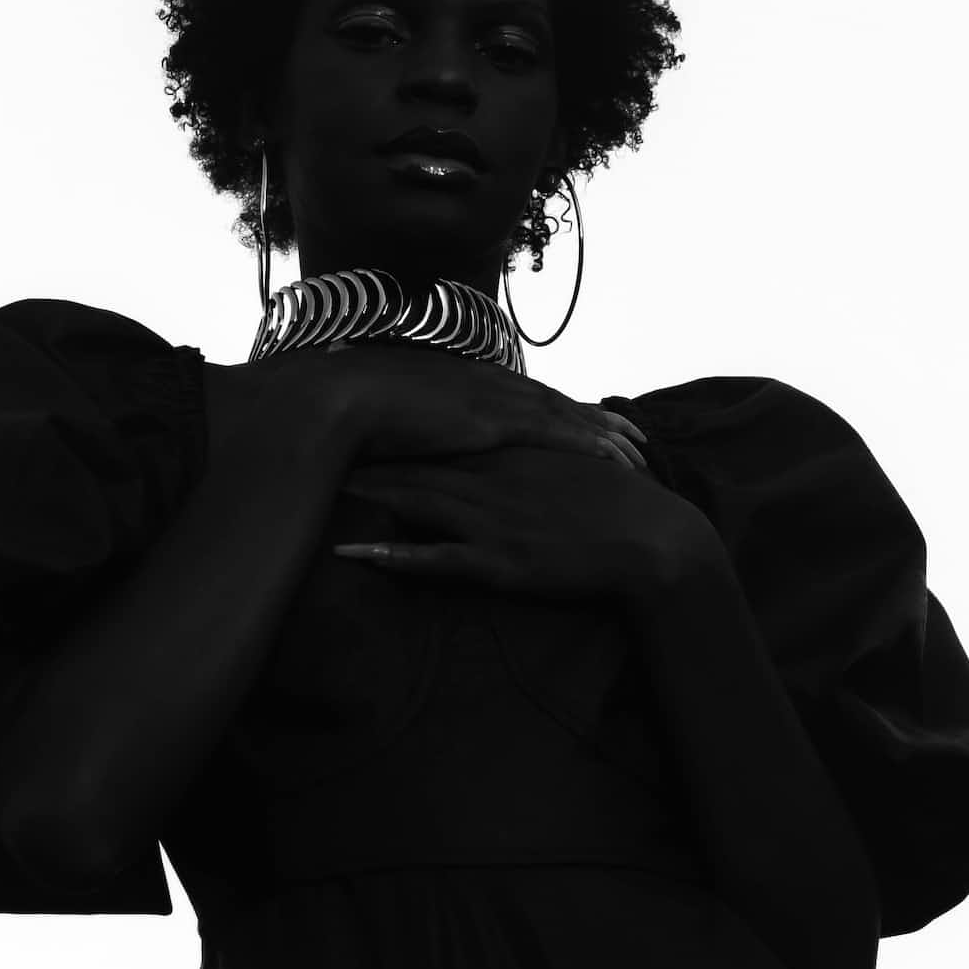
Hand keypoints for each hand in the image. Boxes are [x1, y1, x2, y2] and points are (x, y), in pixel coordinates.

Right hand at [314, 338, 647, 472]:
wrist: (340, 401)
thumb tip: (404, 423)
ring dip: (606, 434)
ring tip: (639, 450)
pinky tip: (616, 458)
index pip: (523, 393)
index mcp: (464, 378)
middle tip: (633, 433)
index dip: (559, 407)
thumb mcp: (389, 410)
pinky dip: (590, 444)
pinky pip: (556, 433)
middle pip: (556, 401)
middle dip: (596, 417)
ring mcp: (493, 399)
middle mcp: (487, 382)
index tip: (587, 417)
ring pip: (566, 416)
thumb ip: (409, 416)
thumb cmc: (353, 408)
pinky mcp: (494, 421)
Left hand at [333, 442, 714, 608]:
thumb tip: (520, 438)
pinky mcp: (498, 560)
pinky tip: (354, 552)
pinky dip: (391, 554)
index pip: (441, 432)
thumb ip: (539, 448)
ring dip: (365, 495)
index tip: (355, 409)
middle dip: (365, 452)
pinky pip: (433, 558)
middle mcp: (493, 478)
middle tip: (315, 439)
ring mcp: (492, 519)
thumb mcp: (573, 462)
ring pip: (414, 501)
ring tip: (317, 488)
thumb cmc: (619, 505)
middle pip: (416, 461)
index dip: (396, 421)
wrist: (652, 541)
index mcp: (510, 452)